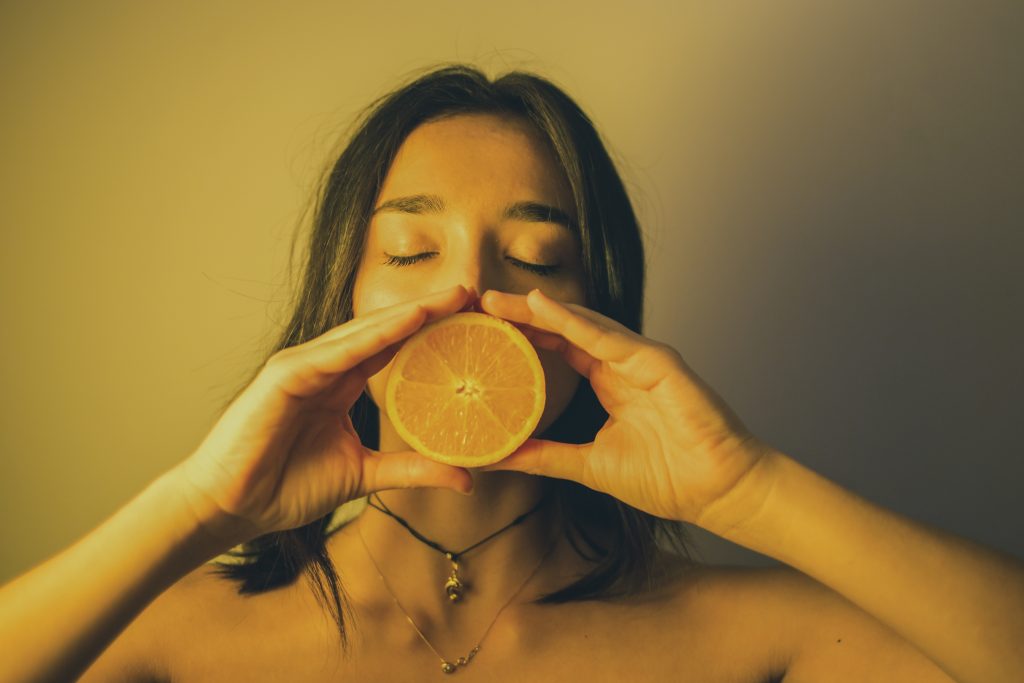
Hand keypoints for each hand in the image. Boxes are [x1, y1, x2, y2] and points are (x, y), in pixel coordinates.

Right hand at [171, 285, 476, 548]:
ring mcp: (304, 366)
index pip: (396, 348)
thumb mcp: (365, 475)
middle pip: (386, 331)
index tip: (476, 318)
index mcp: (342, 383)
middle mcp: (326, 366)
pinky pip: (337, 352)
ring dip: (409, 313)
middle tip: (473, 292)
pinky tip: (406, 321)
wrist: (232, 508)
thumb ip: (412, 469)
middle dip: (430, 311)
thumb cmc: (285, 487)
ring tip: (452, 297)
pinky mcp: (285, 375)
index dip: (434, 331)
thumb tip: (467, 479)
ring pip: (365, 332)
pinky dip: (372, 335)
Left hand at [478, 288, 771, 524]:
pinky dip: (574, 322)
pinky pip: (609, 339)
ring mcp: (641, 358)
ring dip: (539, 311)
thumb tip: (497, 456)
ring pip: (582, 323)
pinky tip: (542, 308)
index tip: (481, 329)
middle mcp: (623, 362)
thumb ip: (545, 456)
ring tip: (499, 301)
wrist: (718, 493)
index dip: (521, 335)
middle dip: (522, 314)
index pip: (558, 347)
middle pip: (564, 328)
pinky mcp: (659, 362)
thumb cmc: (668, 478)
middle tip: (478, 303)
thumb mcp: (588, 466)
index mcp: (609, 381)